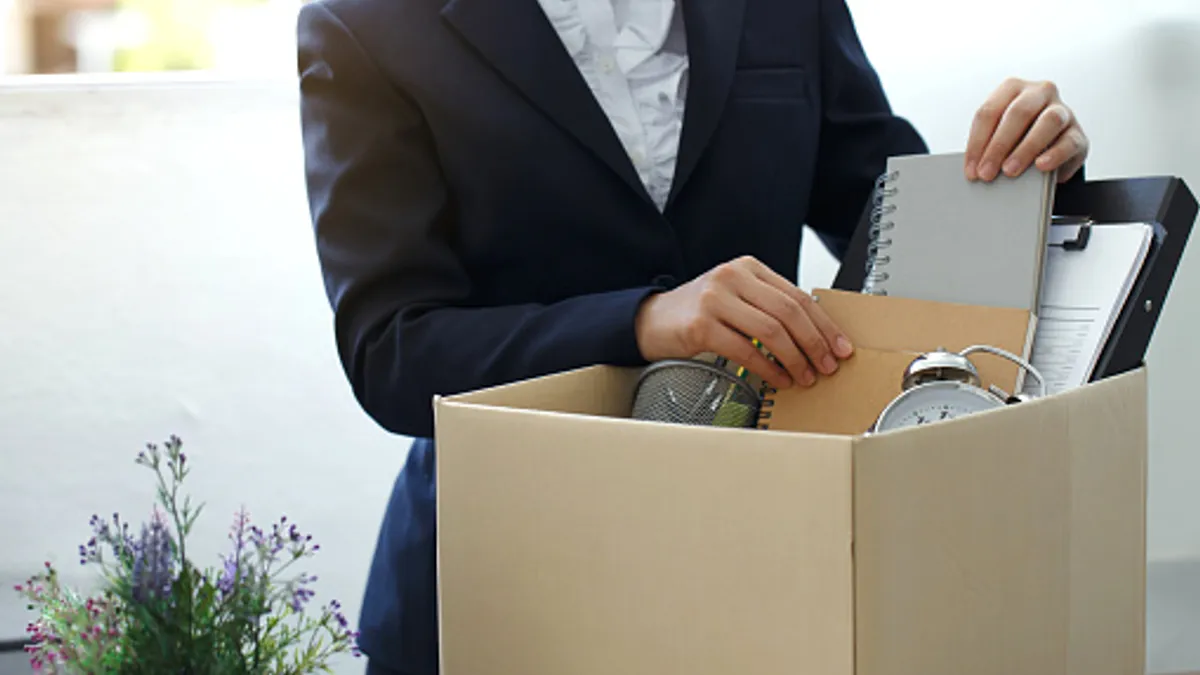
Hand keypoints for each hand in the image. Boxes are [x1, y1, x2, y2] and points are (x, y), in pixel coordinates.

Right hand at [633, 256, 854, 389]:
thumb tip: (816, 337)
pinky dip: (768, 369)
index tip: (840, 347)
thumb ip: (769, 307)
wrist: (652, 320)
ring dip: (794, 359)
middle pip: (789, 311)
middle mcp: (732, 277)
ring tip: (804, 376)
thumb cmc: (699, 313)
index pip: (798, 295)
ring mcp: (715, 299)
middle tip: (826, 366)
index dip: (824, 324)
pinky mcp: (701, 325)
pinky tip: (778, 379)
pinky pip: (746, 350)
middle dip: (815, 343)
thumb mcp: (737, 298)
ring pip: (771, 331)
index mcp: (748, 268)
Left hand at [965, 78, 1087, 183]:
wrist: (1051, 151)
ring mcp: (1062, 110)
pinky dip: (1054, 155)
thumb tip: (976, 169)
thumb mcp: (999, 135)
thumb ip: (988, 144)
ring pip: (1048, 122)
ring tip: (1009, 171)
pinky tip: (1040, 166)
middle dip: (998, 146)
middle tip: (987, 172)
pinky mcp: (1078, 133)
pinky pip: (1069, 142)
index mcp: (1013, 88)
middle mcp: (1040, 92)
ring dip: (1025, 148)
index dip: (977, 142)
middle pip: (1018, 113)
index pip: (990, 111)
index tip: (971, 170)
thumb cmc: (1018, 139)